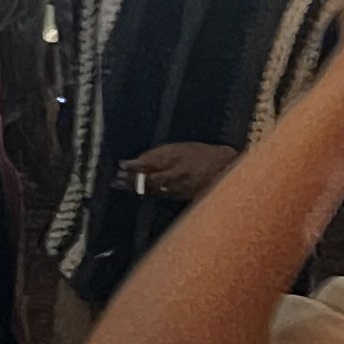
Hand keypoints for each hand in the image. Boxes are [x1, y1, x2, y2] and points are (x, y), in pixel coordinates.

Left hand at [117, 141, 237, 205]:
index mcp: (177, 154)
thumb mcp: (183, 148)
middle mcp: (178, 170)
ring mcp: (180, 185)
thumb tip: (140, 161)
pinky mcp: (183, 195)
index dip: (135, 165)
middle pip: (149, 177)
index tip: (121, 165)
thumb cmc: (203, 154)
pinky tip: (140, 193)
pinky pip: (162, 195)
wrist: (226, 167)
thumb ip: (163, 155)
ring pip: (154, 188)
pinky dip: (149, 193)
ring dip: (136, 187)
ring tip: (121, 185)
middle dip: (132, 179)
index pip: (151, 161)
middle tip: (117, 179)